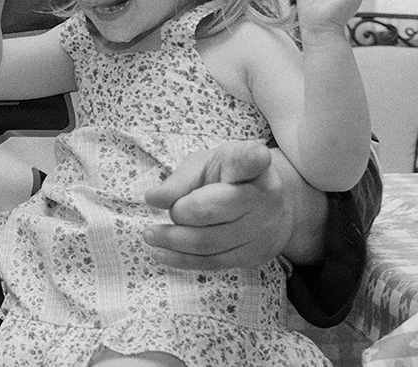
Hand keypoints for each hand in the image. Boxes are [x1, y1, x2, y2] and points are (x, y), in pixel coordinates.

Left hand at [143, 141, 324, 268]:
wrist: (268, 202)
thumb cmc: (227, 176)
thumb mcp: (204, 164)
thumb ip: (179, 180)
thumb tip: (153, 199)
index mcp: (251, 166)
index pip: (250, 161)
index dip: (255, 158)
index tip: (259, 156)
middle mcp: (263, 198)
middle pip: (211, 211)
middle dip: (178, 213)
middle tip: (163, 212)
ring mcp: (263, 229)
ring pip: (209, 243)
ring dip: (173, 241)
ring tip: (150, 235)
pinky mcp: (256, 255)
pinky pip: (214, 262)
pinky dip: (183, 260)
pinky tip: (161, 253)